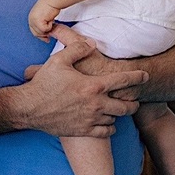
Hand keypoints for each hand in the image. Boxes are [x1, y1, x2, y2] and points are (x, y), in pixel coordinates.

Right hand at [16, 35, 145, 136]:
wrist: (29, 108)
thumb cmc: (44, 83)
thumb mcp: (59, 60)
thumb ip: (78, 48)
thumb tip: (92, 43)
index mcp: (93, 86)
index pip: (124, 80)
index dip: (138, 77)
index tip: (145, 76)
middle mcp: (96, 104)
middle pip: (126, 106)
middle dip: (134, 102)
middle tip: (135, 99)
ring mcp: (91, 119)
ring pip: (116, 119)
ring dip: (119, 113)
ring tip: (119, 108)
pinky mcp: (84, 131)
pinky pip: (106, 132)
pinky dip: (110, 127)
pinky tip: (108, 122)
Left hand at [28, 0, 58, 41]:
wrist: (52, 0)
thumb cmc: (50, 6)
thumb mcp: (44, 16)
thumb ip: (42, 24)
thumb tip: (46, 34)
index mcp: (31, 18)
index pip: (33, 31)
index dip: (40, 36)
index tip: (46, 39)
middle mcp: (31, 19)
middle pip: (37, 33)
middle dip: (44, 35)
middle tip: (50, 33)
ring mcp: (33, 21)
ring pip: (42, 32)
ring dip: (49, 28)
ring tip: (51, 20)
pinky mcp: (38, 21)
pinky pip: (45, 30)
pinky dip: (50, 25)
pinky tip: (51, 18)